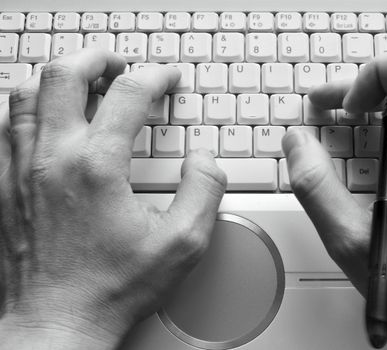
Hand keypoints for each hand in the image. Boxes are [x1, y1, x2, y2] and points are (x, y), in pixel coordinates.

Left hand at [0, 49, 226, 349]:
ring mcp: (19, 170)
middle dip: (97, 58)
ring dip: (58, 77)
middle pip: (65, 75)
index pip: (129, 94)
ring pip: (26, 94)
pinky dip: (26, 108)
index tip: (167, 78)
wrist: (55, 324)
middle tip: (117, 63)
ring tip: (82, 80)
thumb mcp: (181, 245)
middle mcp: (52, 159)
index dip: (155, 76)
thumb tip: (204, 159)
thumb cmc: (111, 289)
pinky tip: (45, 119)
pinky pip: (4, 127)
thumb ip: (204, 191)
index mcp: (97, 167)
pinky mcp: (1, 187)